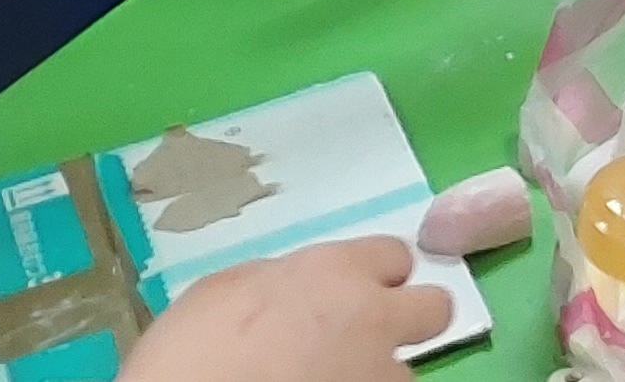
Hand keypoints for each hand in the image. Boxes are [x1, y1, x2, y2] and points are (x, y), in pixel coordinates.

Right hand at [126, 239, 447, 381]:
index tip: (356, 295)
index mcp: (333, 272)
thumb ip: (279, 279)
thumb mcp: (222, 292)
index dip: (376, 277)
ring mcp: (382, 373)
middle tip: (368, 342)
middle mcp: (374, 316)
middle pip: (435, 306)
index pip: (394, 255)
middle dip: (409, 321)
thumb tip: (297, 286)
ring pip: (407, 369)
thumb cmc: (188, 355)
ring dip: (378, 375)